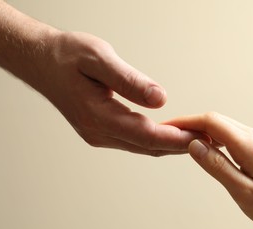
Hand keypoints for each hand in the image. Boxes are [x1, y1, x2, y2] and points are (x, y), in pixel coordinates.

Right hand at [29, 31, 200, 155]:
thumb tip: (160, 99)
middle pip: (148, 146)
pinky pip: (135, 141)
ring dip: (170, 145)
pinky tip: (170, 135)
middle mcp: (99, 132)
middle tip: (210, 140)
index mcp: (98, 116)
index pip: (147, 135)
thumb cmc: (67, 56)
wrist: (42, 61)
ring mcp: (99, 135)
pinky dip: (156, 140)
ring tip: (197, 138)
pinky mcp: (101, 131)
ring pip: (143, 147)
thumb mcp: (99, 59)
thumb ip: (129, 81)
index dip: (177, 139)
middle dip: (180, 145)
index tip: (203, 137)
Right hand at [166, 112, 252, 228]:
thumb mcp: (244, 192)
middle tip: (170, 135)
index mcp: (250, 146)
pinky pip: (232, 135)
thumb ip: (217, 166)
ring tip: (184, 142)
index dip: (186, 121)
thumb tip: (195, 145)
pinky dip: (214, 138)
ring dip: (202, 131)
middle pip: (216, 120)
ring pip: (223, 127)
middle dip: (190, 124)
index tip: (167, 126)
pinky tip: (207, 149)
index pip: (211, 122)